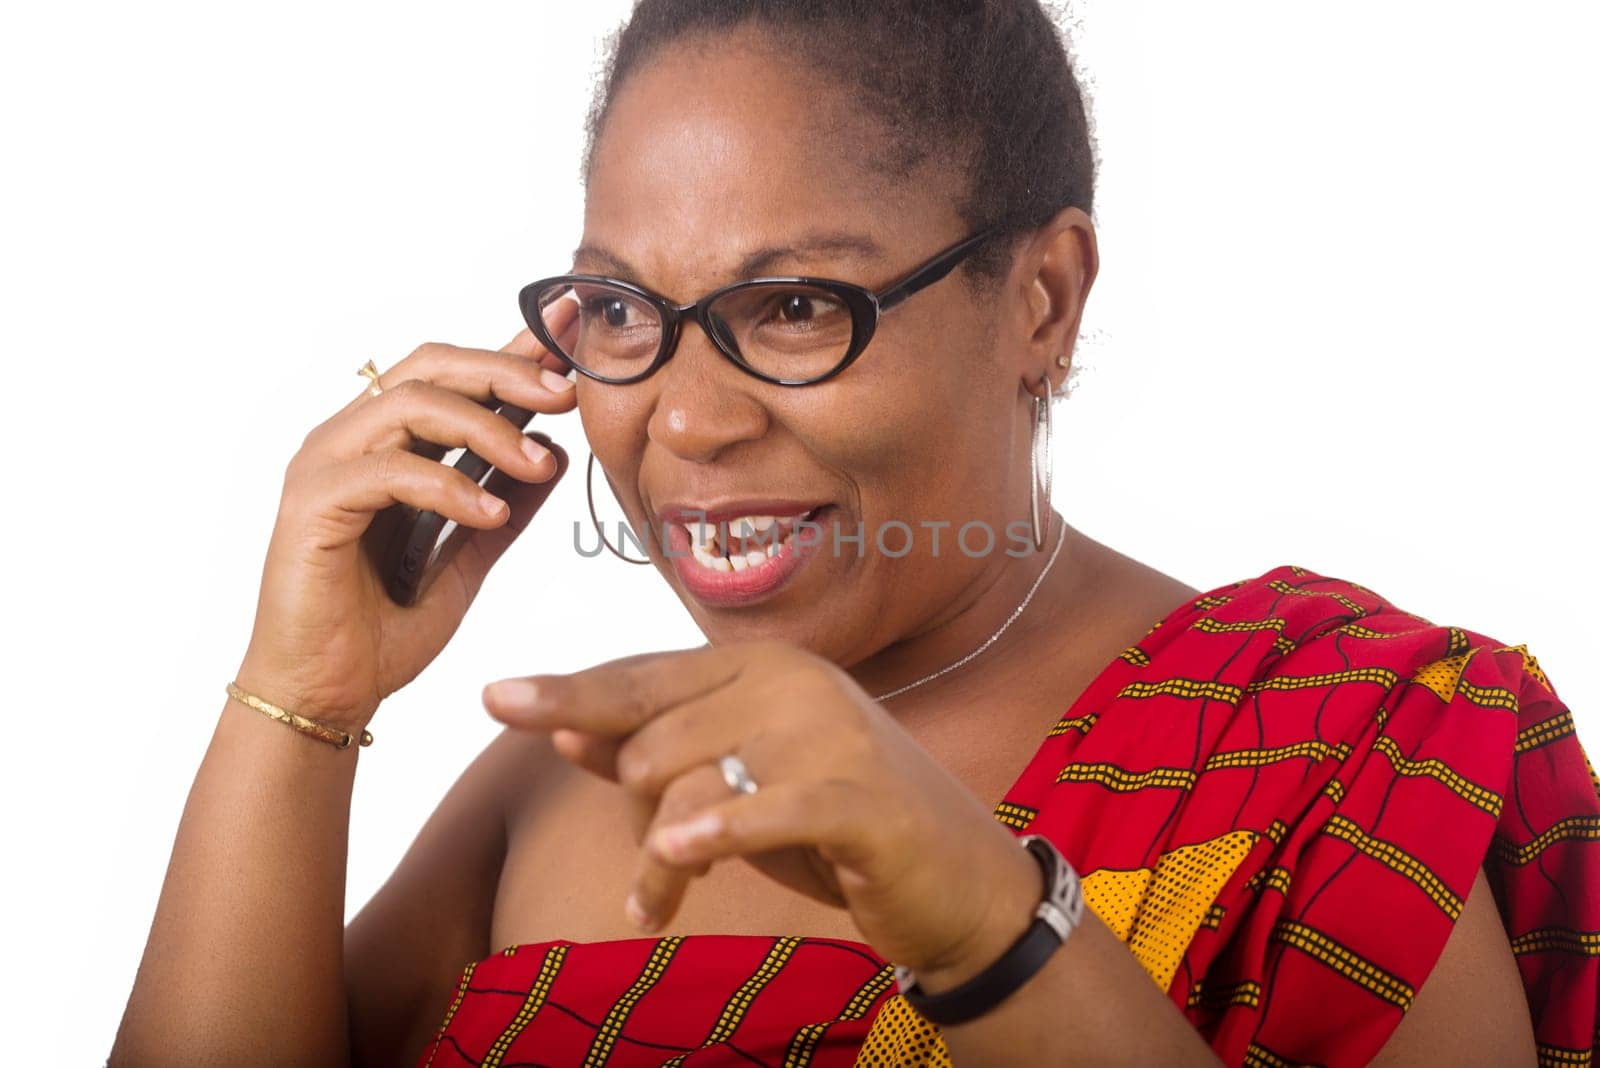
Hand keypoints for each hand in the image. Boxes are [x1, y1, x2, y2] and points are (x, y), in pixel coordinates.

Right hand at [235, 306, 579, 729]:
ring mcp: (324, 466)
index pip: (451, 374)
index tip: (568, 331)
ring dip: (487, 429)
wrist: (327, 696)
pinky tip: (492, 514)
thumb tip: (554, 454)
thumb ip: (504, 504)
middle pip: (431, 367)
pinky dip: (449, 486)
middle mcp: (349, 440)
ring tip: (538, 463)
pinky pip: (388, 469)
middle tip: (566, 392)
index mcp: (385, 444)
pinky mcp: (311, 505)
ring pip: (411, 405)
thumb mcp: (468, 557)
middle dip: (506, 370)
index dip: (510, 349)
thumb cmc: (383, 630)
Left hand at [482, 641, 1042, 983]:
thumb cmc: (835, 825)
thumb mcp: (738, 785)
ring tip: (657, 904)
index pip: (642, 679)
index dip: (566, 693)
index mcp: (763, 666)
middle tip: (651, 874)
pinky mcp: (860, 796)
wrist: (956, 877)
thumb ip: (658, 750)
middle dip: (629, 817)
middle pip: (652, 740)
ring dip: (658, 862)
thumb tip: (563, 731)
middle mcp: (793, 682)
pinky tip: (674, 858)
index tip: (492, 699)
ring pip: (689, 785)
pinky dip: (712, 835)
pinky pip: (760, 811)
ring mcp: (830, 733)